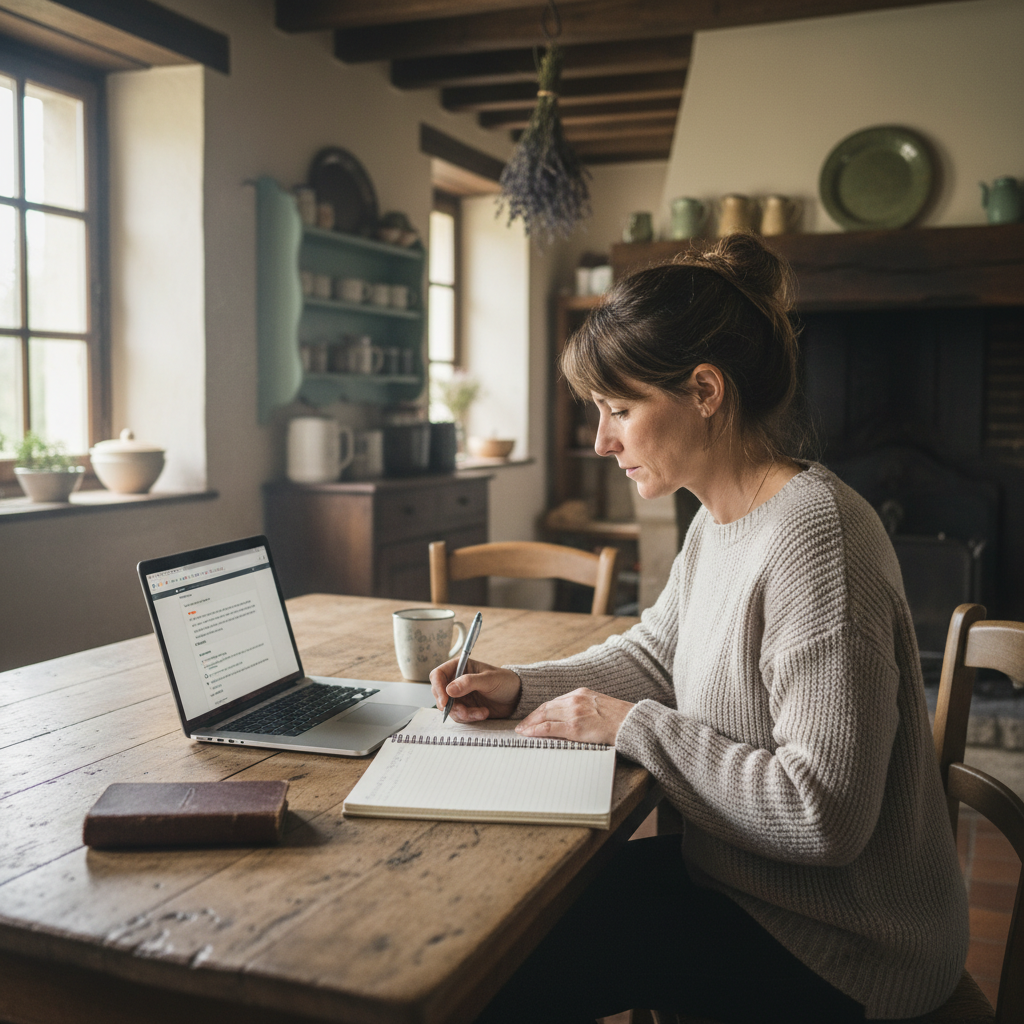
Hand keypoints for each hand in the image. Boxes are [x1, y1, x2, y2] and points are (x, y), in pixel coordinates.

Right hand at [429, 658, 521, 722]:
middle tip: (464, 712)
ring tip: (480, 713)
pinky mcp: (466, 708)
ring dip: (463, 713)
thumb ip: (469, 682)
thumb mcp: (489, 679)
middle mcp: (456, 681)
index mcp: (459, 667)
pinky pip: (459, 716)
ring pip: (449, 708)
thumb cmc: (505, 681)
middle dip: (451, 706)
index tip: (445, 701)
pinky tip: (483, 713)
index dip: (438, 687)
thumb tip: (449, 689)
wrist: (517, 697)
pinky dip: (470, 717)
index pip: (438, 675)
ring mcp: (460, 695)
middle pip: (439, 694)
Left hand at [515, 688, 633, 746]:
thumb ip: (584, 709)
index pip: (554, 702)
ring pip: (545, 716)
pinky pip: (550, 728)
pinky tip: (530, 734)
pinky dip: (537, 730)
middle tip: (522, 725)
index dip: (541, 711)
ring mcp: (575, 713)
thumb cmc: (620, 719)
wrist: (632, 723)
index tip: (533, 717)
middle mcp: (575, 700)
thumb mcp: (599, 706)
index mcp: (581, 693)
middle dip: (532, 717)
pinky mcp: (575, 727)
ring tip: (522, 731)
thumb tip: (571, 720)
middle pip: (546, 707)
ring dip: (531, 724)